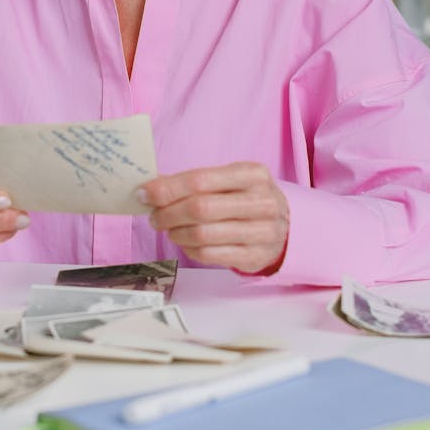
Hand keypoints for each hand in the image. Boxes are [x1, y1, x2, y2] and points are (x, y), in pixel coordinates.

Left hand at [139, 162, 288, 274]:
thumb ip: (193, 182)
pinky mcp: (254, 256)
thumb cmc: (246, 200)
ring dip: (176, 233)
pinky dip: (189, 249)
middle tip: (154, 217)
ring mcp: (261, 231)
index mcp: (253, 174)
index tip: (144, 193)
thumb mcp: (229, 181)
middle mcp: (261, 201)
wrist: (285, 227)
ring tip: (170, 229)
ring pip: (202, 234)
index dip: (166, 188)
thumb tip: (150, 187)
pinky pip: (209, 254)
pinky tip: (187, 242)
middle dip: (167, 213)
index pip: (199, 180)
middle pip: (199, 208)